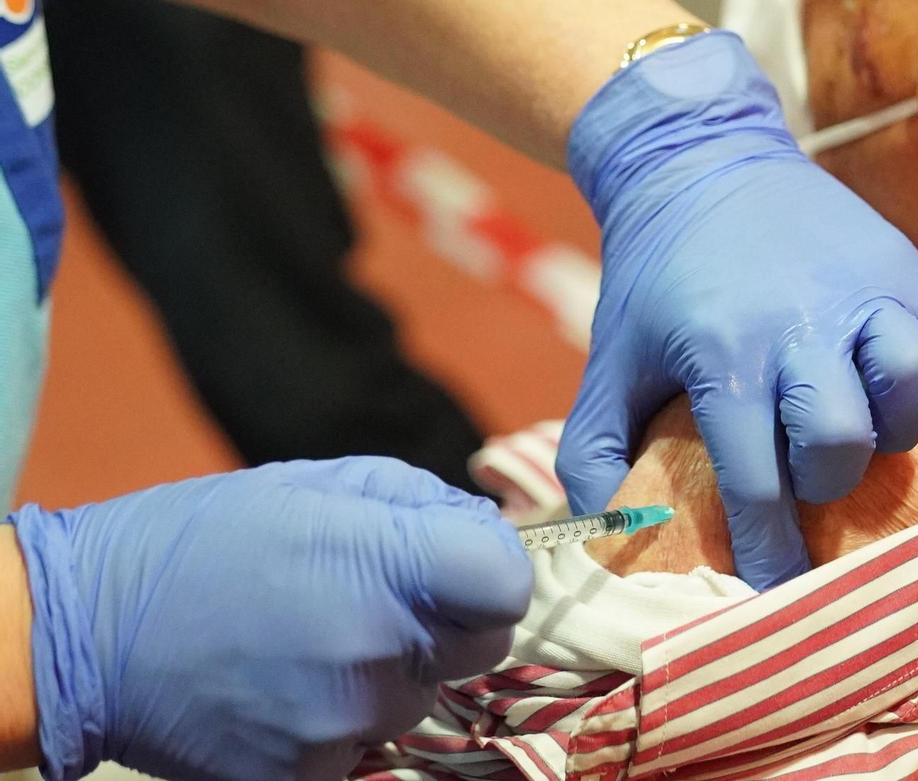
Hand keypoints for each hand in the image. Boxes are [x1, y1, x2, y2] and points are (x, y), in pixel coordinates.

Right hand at [9, 458, 532, 780]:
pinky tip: (289, 684)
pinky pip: (363, 746)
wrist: (90, 627)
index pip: (509, 585)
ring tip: (315, 637)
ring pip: (421, 698)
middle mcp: (375, 650)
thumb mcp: (320, 483)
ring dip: (391, 671)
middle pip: (480, 646)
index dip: (492, 570)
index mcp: (387, 564)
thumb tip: (481, 527)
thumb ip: (418, 502)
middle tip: (380, 596)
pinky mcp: (303, 777)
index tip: (462, 563)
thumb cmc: (211, 538)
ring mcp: (340, 723)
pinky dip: (341, 721)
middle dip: (448, 620)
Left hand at [560, 32, 917, 588]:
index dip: (769, 550)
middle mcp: (804, 323)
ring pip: (910, 386)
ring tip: (868, 442)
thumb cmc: (657, 271)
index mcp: (727, 353)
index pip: (758, 478)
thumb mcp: (612, 351)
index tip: (776, 593)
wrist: (701, 156)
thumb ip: (595, 442)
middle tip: (808, 486)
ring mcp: (866, 292)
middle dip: (824, 485)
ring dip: (892, 434)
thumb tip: (594, 527)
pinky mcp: (909, 272)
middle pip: (840, 439)